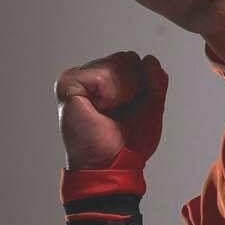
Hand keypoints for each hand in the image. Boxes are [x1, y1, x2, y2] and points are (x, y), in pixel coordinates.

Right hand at [55, 50, 167, 172]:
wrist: (114, 165)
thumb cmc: (128, 143)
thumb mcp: (153, 106)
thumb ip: (157, 81)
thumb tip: (150, 59)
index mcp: (106, 80)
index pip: (134, 60)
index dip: (143, 84)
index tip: (132, 109)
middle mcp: (89, 76)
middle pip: (127, 58)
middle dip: (134, 86)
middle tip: (120, 113)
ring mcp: (76, 78)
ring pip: (117, 63)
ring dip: (123, 92)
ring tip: (109, 113)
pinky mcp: (68, 85)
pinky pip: (101, 75)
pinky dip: (109, 96)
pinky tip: (100, 111)